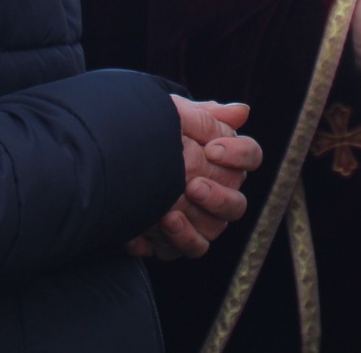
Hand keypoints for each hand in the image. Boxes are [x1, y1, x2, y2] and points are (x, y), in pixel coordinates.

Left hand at [126, 98, 262, 260]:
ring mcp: (199, 218)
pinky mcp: (178, 239)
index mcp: (223, 159)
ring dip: (195, 225)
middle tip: (193, 186)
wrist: (111, 157)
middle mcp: (217, 192)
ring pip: (214, 230)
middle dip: (218, 197)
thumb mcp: (171, 114)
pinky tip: (154, 227)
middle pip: (237, 204)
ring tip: (169, 214)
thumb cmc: (148, 129)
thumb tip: (242, 112)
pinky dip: (174, 240)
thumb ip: (205, 115)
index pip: (250, 156)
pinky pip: (188, 248)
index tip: (211, 150)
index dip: (238, 155)